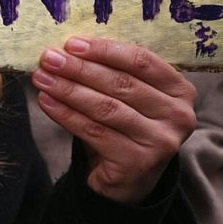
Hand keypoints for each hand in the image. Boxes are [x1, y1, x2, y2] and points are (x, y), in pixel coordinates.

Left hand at [32, 37, 196, 203]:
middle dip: (80, 68)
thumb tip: (65, 48)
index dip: (104, 50)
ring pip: (107, 107)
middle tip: (49, 59)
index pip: (141, 60)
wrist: (128, 179)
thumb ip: (109, 71)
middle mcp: (178, 116)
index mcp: (179, 90)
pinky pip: (95, 132)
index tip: (72, 43)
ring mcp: (161, 142)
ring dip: (69, 90)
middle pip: (122, 83)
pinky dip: (67, 115)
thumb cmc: (125, 127)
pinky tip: (47, 102)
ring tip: (43, 78)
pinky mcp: (138, 163)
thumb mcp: (128, 95)